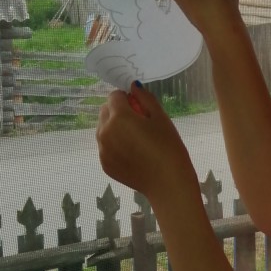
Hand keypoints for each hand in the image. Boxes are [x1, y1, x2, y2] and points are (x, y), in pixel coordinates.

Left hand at [96, 85, 200, 208]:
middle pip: (105, 111)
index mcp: (119, 117)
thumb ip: (145, 98)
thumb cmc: (168, 148)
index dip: (127, 98)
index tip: (140, 108)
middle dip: (118, 111)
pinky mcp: (104, 164)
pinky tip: (133, 154)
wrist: (167, 183)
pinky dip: (115, 145)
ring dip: (114, 128)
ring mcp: (102, 150)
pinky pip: (105, 147)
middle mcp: (104, 132)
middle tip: (138, 123)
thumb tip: (134, 86)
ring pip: (103, 129)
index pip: (114, 96)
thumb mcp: (161, 118)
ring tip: (135, 140)